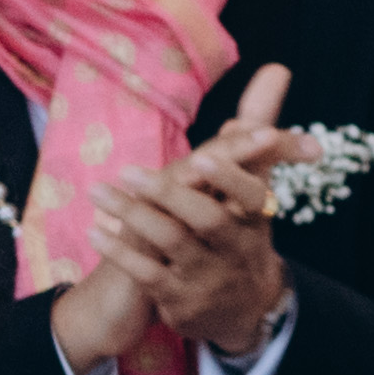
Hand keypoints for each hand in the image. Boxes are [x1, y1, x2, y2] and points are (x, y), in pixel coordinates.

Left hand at [93, 63, 312, 358]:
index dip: (228, 177)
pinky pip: (147, 273)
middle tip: (130, 171)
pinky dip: (121, 251)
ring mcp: (208, 274)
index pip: (251, 194)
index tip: (201, 158)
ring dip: (133, 216)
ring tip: (99, 191)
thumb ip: (257, 127)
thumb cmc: (242, 226)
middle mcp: (235, 246)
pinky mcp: (181, 298)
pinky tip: (96, 229)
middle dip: (168, 195)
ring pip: (171, 242)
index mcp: (256, 215)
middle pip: (206, 219)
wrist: (243, 307)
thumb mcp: (254, 182)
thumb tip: (277, 68)